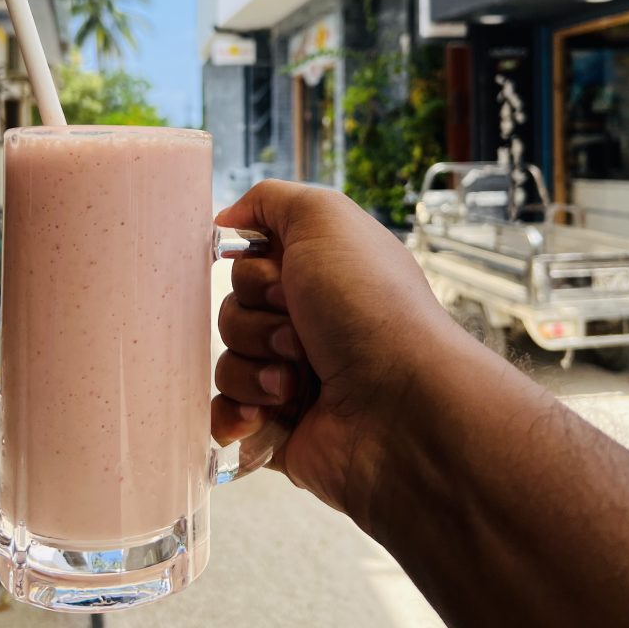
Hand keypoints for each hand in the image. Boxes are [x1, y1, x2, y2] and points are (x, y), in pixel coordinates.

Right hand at [212, 180, 457, 534]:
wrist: (402, 406)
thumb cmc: (371, 307)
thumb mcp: (324, 219)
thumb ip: (270, 199)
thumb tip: (226, 219)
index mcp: (317, 276)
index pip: (247, 264)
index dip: (254, 272)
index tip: (283, 278)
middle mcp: (306, 323)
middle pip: (232, 312)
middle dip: (256, 323)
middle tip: (299, 334)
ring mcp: (292, 377)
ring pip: (227, 363)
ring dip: (254, 369)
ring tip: (297, 382)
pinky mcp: (280, 427)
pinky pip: (227, 415)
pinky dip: (238, 414)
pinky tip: (268, 415)